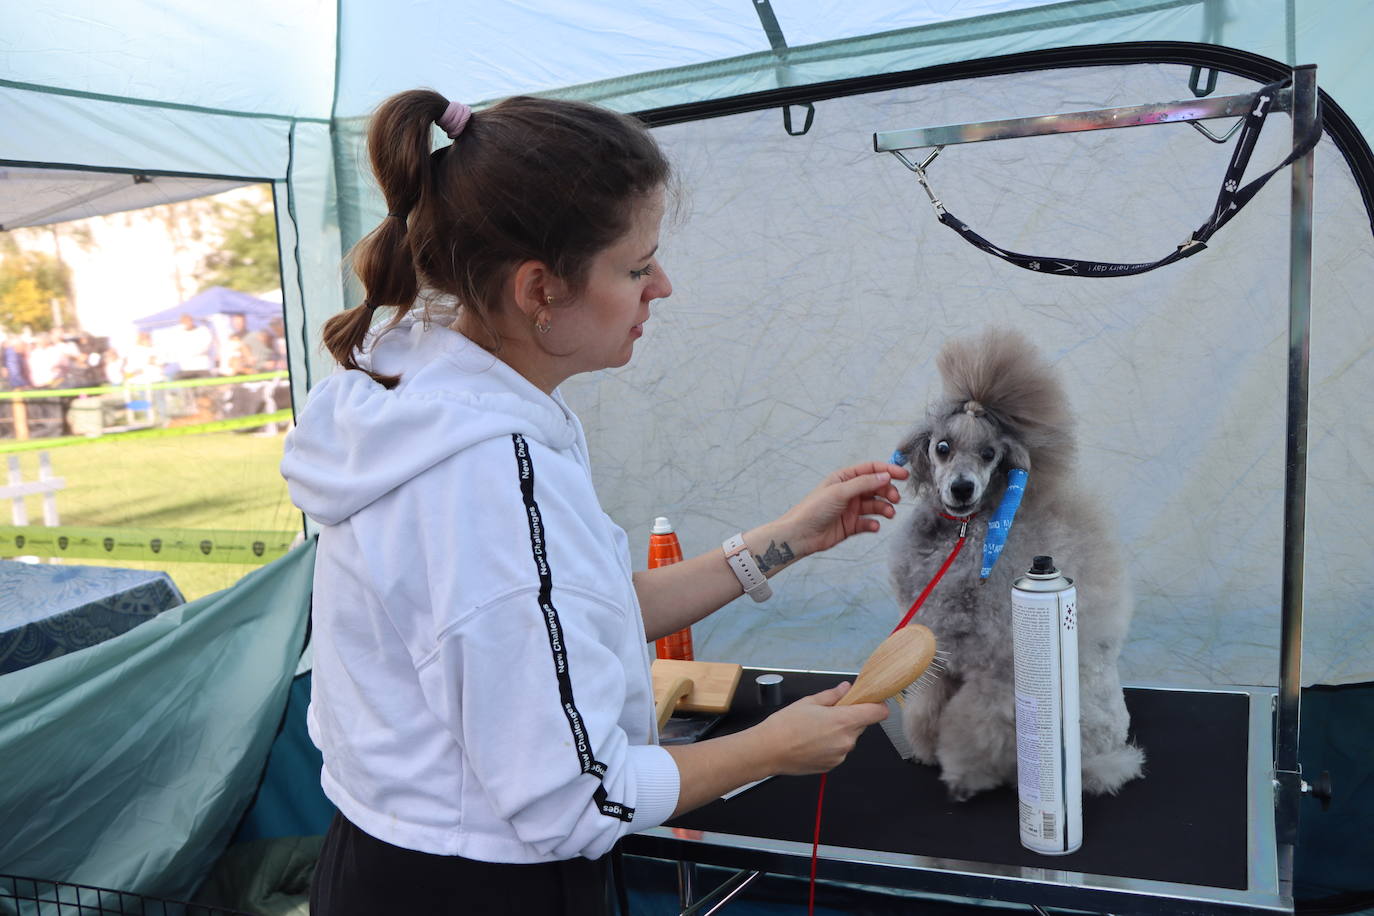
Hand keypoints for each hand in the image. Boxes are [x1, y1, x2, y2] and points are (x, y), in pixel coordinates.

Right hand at [756, 682, 888, 775]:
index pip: (878, 713)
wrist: (768, 751)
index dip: (877, 704)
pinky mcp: (832, 766)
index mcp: (844, 721)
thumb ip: (833, 695)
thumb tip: (846, 689)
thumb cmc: (785, 726)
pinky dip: (831, 745)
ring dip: (840, 732)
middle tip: (830, 712)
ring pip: (849, 738)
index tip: (870, 700)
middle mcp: (846, 741)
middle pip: (862, 724)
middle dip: (850, 717)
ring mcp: (840, 755)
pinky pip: (839, 751)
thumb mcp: (809, 702)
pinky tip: (813, 741)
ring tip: (816, 728)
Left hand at [777, 461, 908, 558]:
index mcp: (844, 478)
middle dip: (888, 491)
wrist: (800, 535)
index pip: (871, 469)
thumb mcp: (840, 491)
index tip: (904, 475)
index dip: (888, 470)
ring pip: (875, 505)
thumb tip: (885, 475)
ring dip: (884, 508)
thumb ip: (864, 483)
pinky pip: (868, 522)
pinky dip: (874, 524)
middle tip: (896, 498)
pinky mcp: (851, 525)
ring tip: (889, 514)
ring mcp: (851, 509)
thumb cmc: (814, 509)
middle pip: (876, 487)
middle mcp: (849, 492)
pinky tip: (873, 526)